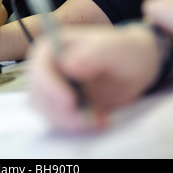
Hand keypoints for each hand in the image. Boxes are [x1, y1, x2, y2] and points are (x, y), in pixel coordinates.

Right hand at [27, 24, 160, 132]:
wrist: (134, 67)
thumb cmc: (123, 50)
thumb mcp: (114, 48)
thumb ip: (92, 54)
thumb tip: (67, 65)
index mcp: (53, 46)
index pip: (39, 67)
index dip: (48, 85)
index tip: (70, 102)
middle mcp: (47, 66)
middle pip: (38, 93)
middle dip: (61, 111)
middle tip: (90, 119)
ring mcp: (52, 87)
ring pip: (46, 111)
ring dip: (70, 121)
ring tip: (100, 119)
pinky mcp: (60, 106)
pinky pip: (58, 121)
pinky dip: (76, 126)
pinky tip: (99, 120)